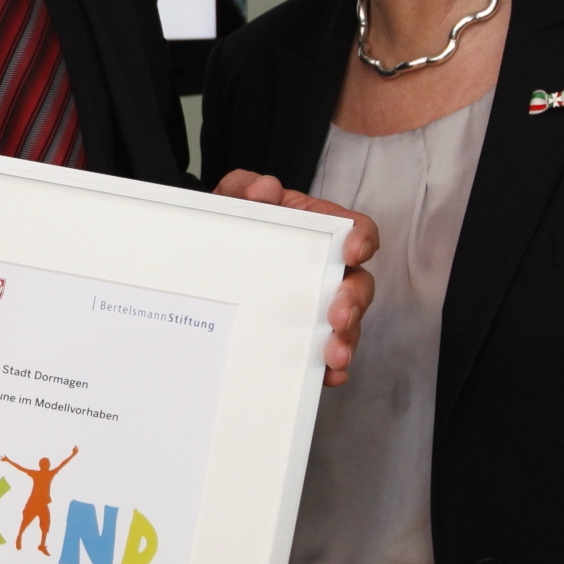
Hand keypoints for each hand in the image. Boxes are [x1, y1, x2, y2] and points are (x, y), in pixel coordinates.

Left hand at [212, 170, 377, 385]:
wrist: (201, 254)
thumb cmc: (230, 224)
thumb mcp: (229, 201)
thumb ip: (244, 188)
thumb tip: (265, 189)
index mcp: (318, 230)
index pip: (356, 230)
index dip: (362, 240)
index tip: (352, 252)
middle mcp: (325, 268)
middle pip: (358, 283)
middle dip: (354, 301)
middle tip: (337, 316)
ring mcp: (317, 303)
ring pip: (347, 323)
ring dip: (346, 339)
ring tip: (332, 355)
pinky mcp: (304, 333)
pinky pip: (325, 351)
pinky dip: (330, 366)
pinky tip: (326, 375)